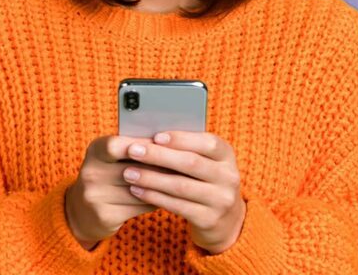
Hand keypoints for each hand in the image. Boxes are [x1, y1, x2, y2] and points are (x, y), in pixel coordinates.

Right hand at [65, 135, 168, 249]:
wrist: (81, 212)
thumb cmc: (108, 176)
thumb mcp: (113, 158)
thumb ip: (135, 149)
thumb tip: (171, 141)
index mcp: (95, 150)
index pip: (117, 144)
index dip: (143, 145)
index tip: (165, 145)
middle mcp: (91, 172)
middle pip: (134, 168)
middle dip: (161, 166)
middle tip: (184, 165)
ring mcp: (94, 195)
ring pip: (141, 188)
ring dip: (163, 185)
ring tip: (179, 180)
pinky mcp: (104, 216)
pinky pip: (140, 206)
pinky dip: (156, 200)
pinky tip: (166, 196)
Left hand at [123, 131, 244, 253]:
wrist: (225, 220)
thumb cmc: (205, 181)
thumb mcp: (206, 162)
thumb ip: (187, 149)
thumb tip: (152, 136)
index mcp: (227, 155)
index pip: (208, 142)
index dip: (181, 138)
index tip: (156, 136)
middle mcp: (228, 176)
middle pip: (191, 163)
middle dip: (159, 156)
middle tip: (133, 151)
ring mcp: (221, 200)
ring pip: (181, 186)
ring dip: (151, 178)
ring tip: (129, 173)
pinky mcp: (209, 219)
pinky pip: (177, 206)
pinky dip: (154, 197)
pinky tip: (137, 190)